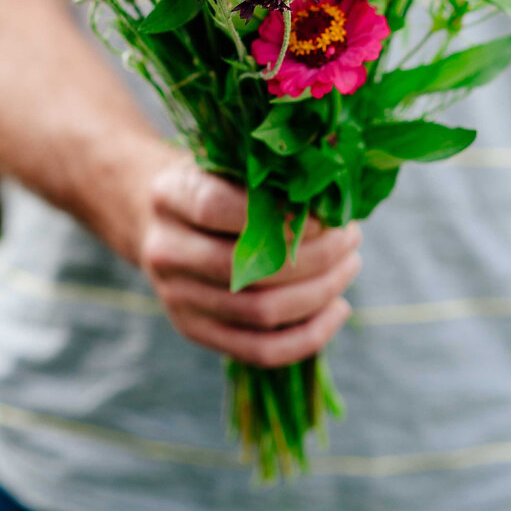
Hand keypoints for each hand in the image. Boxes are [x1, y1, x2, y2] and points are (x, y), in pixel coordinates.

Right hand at [139, 150, 360, 366]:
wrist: (159, 218)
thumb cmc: (211, 181)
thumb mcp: (226, 160)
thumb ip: (267, 171)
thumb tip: (331, 184)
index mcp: (170, 197)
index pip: (218, 209)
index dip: (277, 216)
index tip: (324, 215)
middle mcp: (166, 251)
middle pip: (247, 269)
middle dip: (315, 257)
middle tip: (351, 238)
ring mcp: (177, 298)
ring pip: (260, 312)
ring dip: (319, 292)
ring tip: (350, 265)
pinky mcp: (195, 331)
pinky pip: (259, 350)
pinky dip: (309, 336)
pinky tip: (339, 308)